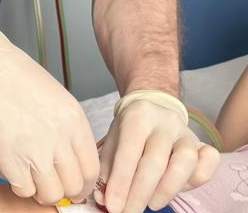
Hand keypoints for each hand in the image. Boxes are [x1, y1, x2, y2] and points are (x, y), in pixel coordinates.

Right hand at [0, 0, 98, 205]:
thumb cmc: (15, 73)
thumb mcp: (56, 97)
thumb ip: (67, 128)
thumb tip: (69, 158)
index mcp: (75, 121)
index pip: (92, 170)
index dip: (83, 181)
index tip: (73, 182)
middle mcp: (60, 139)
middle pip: (75, 186)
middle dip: (64, 189)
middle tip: (52, 182)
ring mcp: (35, 152)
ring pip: (51, 195)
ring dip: (42, 191)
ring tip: (32, 178)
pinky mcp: (10, 159)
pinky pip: (23, 191)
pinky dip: (20, 187)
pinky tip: (15, 172)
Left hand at [96, 90, 219, 212]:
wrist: (151, 110)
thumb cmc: (129, 131)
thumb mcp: (113, 142)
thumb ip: (107, 169)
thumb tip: (103, 199)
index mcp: (137, 115)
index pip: (128, 152)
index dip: (120, 183)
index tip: (113, 206)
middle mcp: (164, 121)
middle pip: (155, 161)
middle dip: (140, 193)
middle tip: (128, 212)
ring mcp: (186, 132)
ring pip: (185, 162)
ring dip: (167, 190)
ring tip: (151, 204)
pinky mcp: (202, 143)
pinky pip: (208, 162)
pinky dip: (197, 180)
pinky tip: (179, 189)